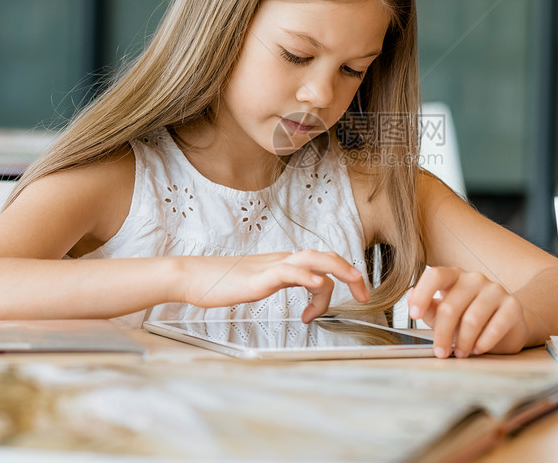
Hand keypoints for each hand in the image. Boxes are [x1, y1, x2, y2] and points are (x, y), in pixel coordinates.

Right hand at [178, 250, 369, 322]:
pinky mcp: (260, 277)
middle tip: (365, 294)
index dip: (340, 279)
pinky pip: (290, 271)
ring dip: (340, 272)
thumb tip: (300, 290)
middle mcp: (282, 260)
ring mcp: (271, 267)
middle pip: (326, 256)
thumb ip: (281, 283)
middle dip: (351, 273)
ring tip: (355, 287)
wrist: (192, 276)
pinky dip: (308, 276)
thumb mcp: (259, 284)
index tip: (346, 300)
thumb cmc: (220, 282)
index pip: (321, 265)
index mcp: (284, 263)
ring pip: (315, 259)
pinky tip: (317, 286)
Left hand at [406, 267, 526, 358]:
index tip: (414, 315)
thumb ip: (428, 308)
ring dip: (463, 341)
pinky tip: (478, 349)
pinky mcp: (512, 306)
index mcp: (454, 276)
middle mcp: (474, 279)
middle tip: (440, 353)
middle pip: (450, 306)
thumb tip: (410, 297)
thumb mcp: (444, 315)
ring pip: (472, 319)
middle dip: (442, 334)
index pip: (435, 275)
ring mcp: (495, 290)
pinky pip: (495, 326)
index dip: (423, 294)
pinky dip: (483, 343)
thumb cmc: (468, 319)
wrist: (505, 327)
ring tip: (461, 353)